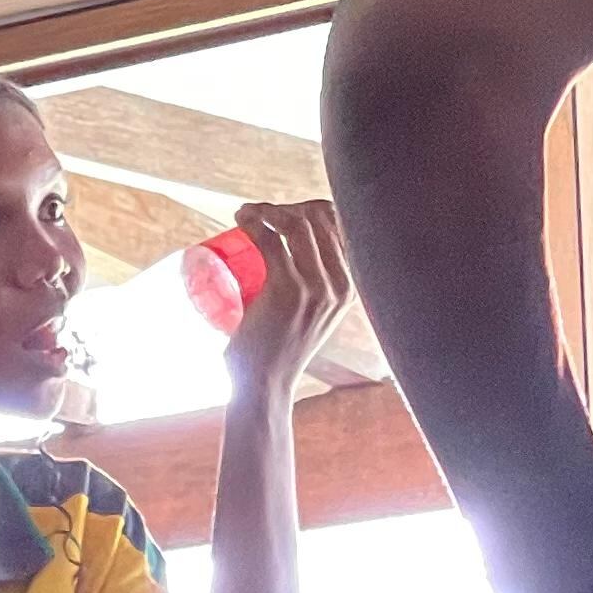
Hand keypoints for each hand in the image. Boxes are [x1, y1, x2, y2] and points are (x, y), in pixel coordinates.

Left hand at [226, 199, 351, 397]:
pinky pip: (271, 239)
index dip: (310, 209)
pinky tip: (242, 217)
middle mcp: (339, 284)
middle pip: (318, 218)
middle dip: (287, 206)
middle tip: (260, 215)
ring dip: (268, 209)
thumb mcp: (313, 317)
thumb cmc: (280, 351)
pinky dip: (253, 221)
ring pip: (296, 223)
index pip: (340, 226)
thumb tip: (299, 261)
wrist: (265, 385)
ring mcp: (315, 286)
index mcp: (350, 288)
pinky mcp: (287, 288)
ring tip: (248, 214)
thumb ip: (317, 293)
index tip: (282, 214)